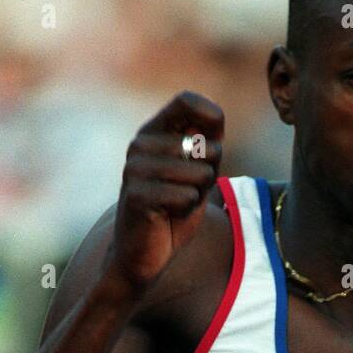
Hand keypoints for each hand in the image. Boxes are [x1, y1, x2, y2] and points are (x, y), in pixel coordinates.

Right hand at [109, 90, 223, 292]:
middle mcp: (141, 143)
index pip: (185, 100)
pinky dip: (187, 211)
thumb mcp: (198, 173)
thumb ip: (208, 144)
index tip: (217, 138)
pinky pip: (187, 196)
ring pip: (199, 173)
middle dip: (209, 174)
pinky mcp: (137, 194)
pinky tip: (168, 216)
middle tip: (188, 191)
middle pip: (205, 146)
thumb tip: (216, 116)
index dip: (211, 115)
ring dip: (197, 195)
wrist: (145, 252)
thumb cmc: (174, 209)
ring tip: (176, 204)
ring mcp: (136, 168)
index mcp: (154, 132)